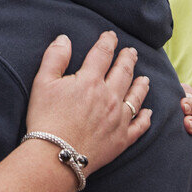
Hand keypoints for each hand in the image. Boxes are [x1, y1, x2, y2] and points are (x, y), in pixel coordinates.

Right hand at [26, 31, 151, 174]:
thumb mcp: (42, 82)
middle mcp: (109, 96)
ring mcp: (118, 119)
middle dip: (127, 59)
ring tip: (144, 78)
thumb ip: (55, 57)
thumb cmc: (45, 118)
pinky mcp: (121, 139)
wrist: (55, 156)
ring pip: (135, 96)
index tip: (111, 35)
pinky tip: (149, 113)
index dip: (107, 42)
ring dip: (141, 84)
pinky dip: (146, 118)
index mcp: (90, 80)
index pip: (102, 54)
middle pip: (123, 72)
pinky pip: (140, 126)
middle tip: (131, 52)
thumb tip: (64, 39)